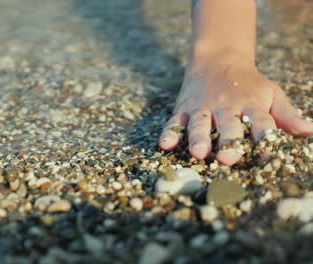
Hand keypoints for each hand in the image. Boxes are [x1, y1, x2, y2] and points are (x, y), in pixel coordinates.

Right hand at [159, 61, 312, 164]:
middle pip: (228, 125)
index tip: (268, 160)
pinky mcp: (184, 108)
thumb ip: (288, 115)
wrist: (217, 59)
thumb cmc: (249, 83)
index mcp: (251, 104)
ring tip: (198, 153)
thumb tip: (311, 132)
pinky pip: (175, 121)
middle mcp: (226, 105)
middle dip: (228, 141)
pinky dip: (169, 133)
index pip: (261, 124)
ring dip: (198, 138)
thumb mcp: (272, 93)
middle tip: (227, 158)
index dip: (265, 141)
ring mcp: (202, 106)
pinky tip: (165, 145)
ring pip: (200, 124)